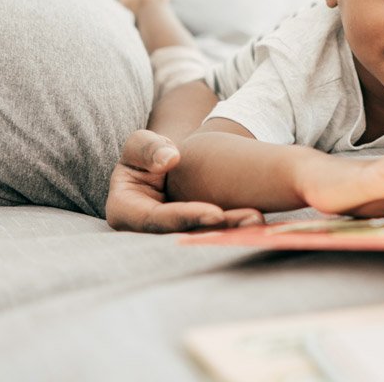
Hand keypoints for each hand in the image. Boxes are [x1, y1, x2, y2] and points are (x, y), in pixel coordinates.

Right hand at [105, 129, 264, 232]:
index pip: (156, 220)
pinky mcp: (192, 236)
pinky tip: (257, 222)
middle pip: (184, 235)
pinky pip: (213, 235)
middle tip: (250, 218)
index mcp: (124, 212)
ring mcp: (170, 237)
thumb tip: (169, 159)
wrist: (167, 165)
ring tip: (258, 220)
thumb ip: (147, 148)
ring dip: (232, 232)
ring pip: (202, 239)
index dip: (186, 218)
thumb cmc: (148, 154)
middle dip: (217, 230)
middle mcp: (145, 233)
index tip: (215, 212)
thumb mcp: (140, 144)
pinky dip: (235, 229)